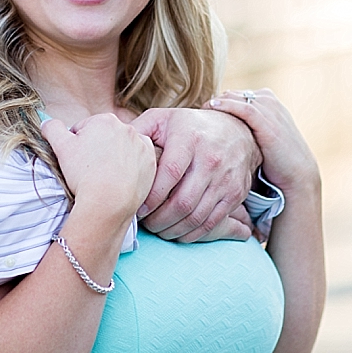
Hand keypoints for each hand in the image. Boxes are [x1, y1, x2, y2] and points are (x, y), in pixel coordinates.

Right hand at [42, 113, 155, 222]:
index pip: (85, 130)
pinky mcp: (151, 162)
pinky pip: (138, 162)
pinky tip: (120, 179)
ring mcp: (142, 145)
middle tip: (90, 171)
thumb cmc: (83, 174)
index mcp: (105, 120)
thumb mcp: (60, 147)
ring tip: (105, 176)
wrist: (108, 203)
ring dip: (114, 158)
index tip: (78, 162)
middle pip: (105, 138)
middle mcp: (127, 127)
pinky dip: (130, 168)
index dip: (76, 146)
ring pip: (122, 149)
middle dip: (97, 150)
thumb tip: (48, 123)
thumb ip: (52, 129)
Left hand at [133, 106, 256, 241]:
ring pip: (196, 217)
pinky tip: (177, 232)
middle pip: (182, 202)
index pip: (169, 174)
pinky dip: (191, 234)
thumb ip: (138, 130)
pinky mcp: (235, 194)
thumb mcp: (163, 118)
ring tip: (158, 229)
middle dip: (159, 220)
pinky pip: (211, 223)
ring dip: (173, 230)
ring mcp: (226, 179)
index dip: (152, 197)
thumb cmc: (189, 127)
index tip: (138, 208)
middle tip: (146, 224)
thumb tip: (114, 145)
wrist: (237, 131)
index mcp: (190, 139)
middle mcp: (211, 159)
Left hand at [209, 90, 319, 194]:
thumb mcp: (260, 137)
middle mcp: (268, 100)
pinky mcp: (268, 121)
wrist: (298, 173)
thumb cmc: (276, 160)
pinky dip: (226, 106)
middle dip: (215, 101)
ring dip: (216, 102)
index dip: (218, 103)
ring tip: (199, 110)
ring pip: (235, 98)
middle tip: (194, 112)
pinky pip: (243, 108)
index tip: (199, 114)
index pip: (235, 95)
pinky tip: (211, 108)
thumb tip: (218, 134)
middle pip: (233, 94)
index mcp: (267, 100)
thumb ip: (244, 129)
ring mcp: (269, 109)